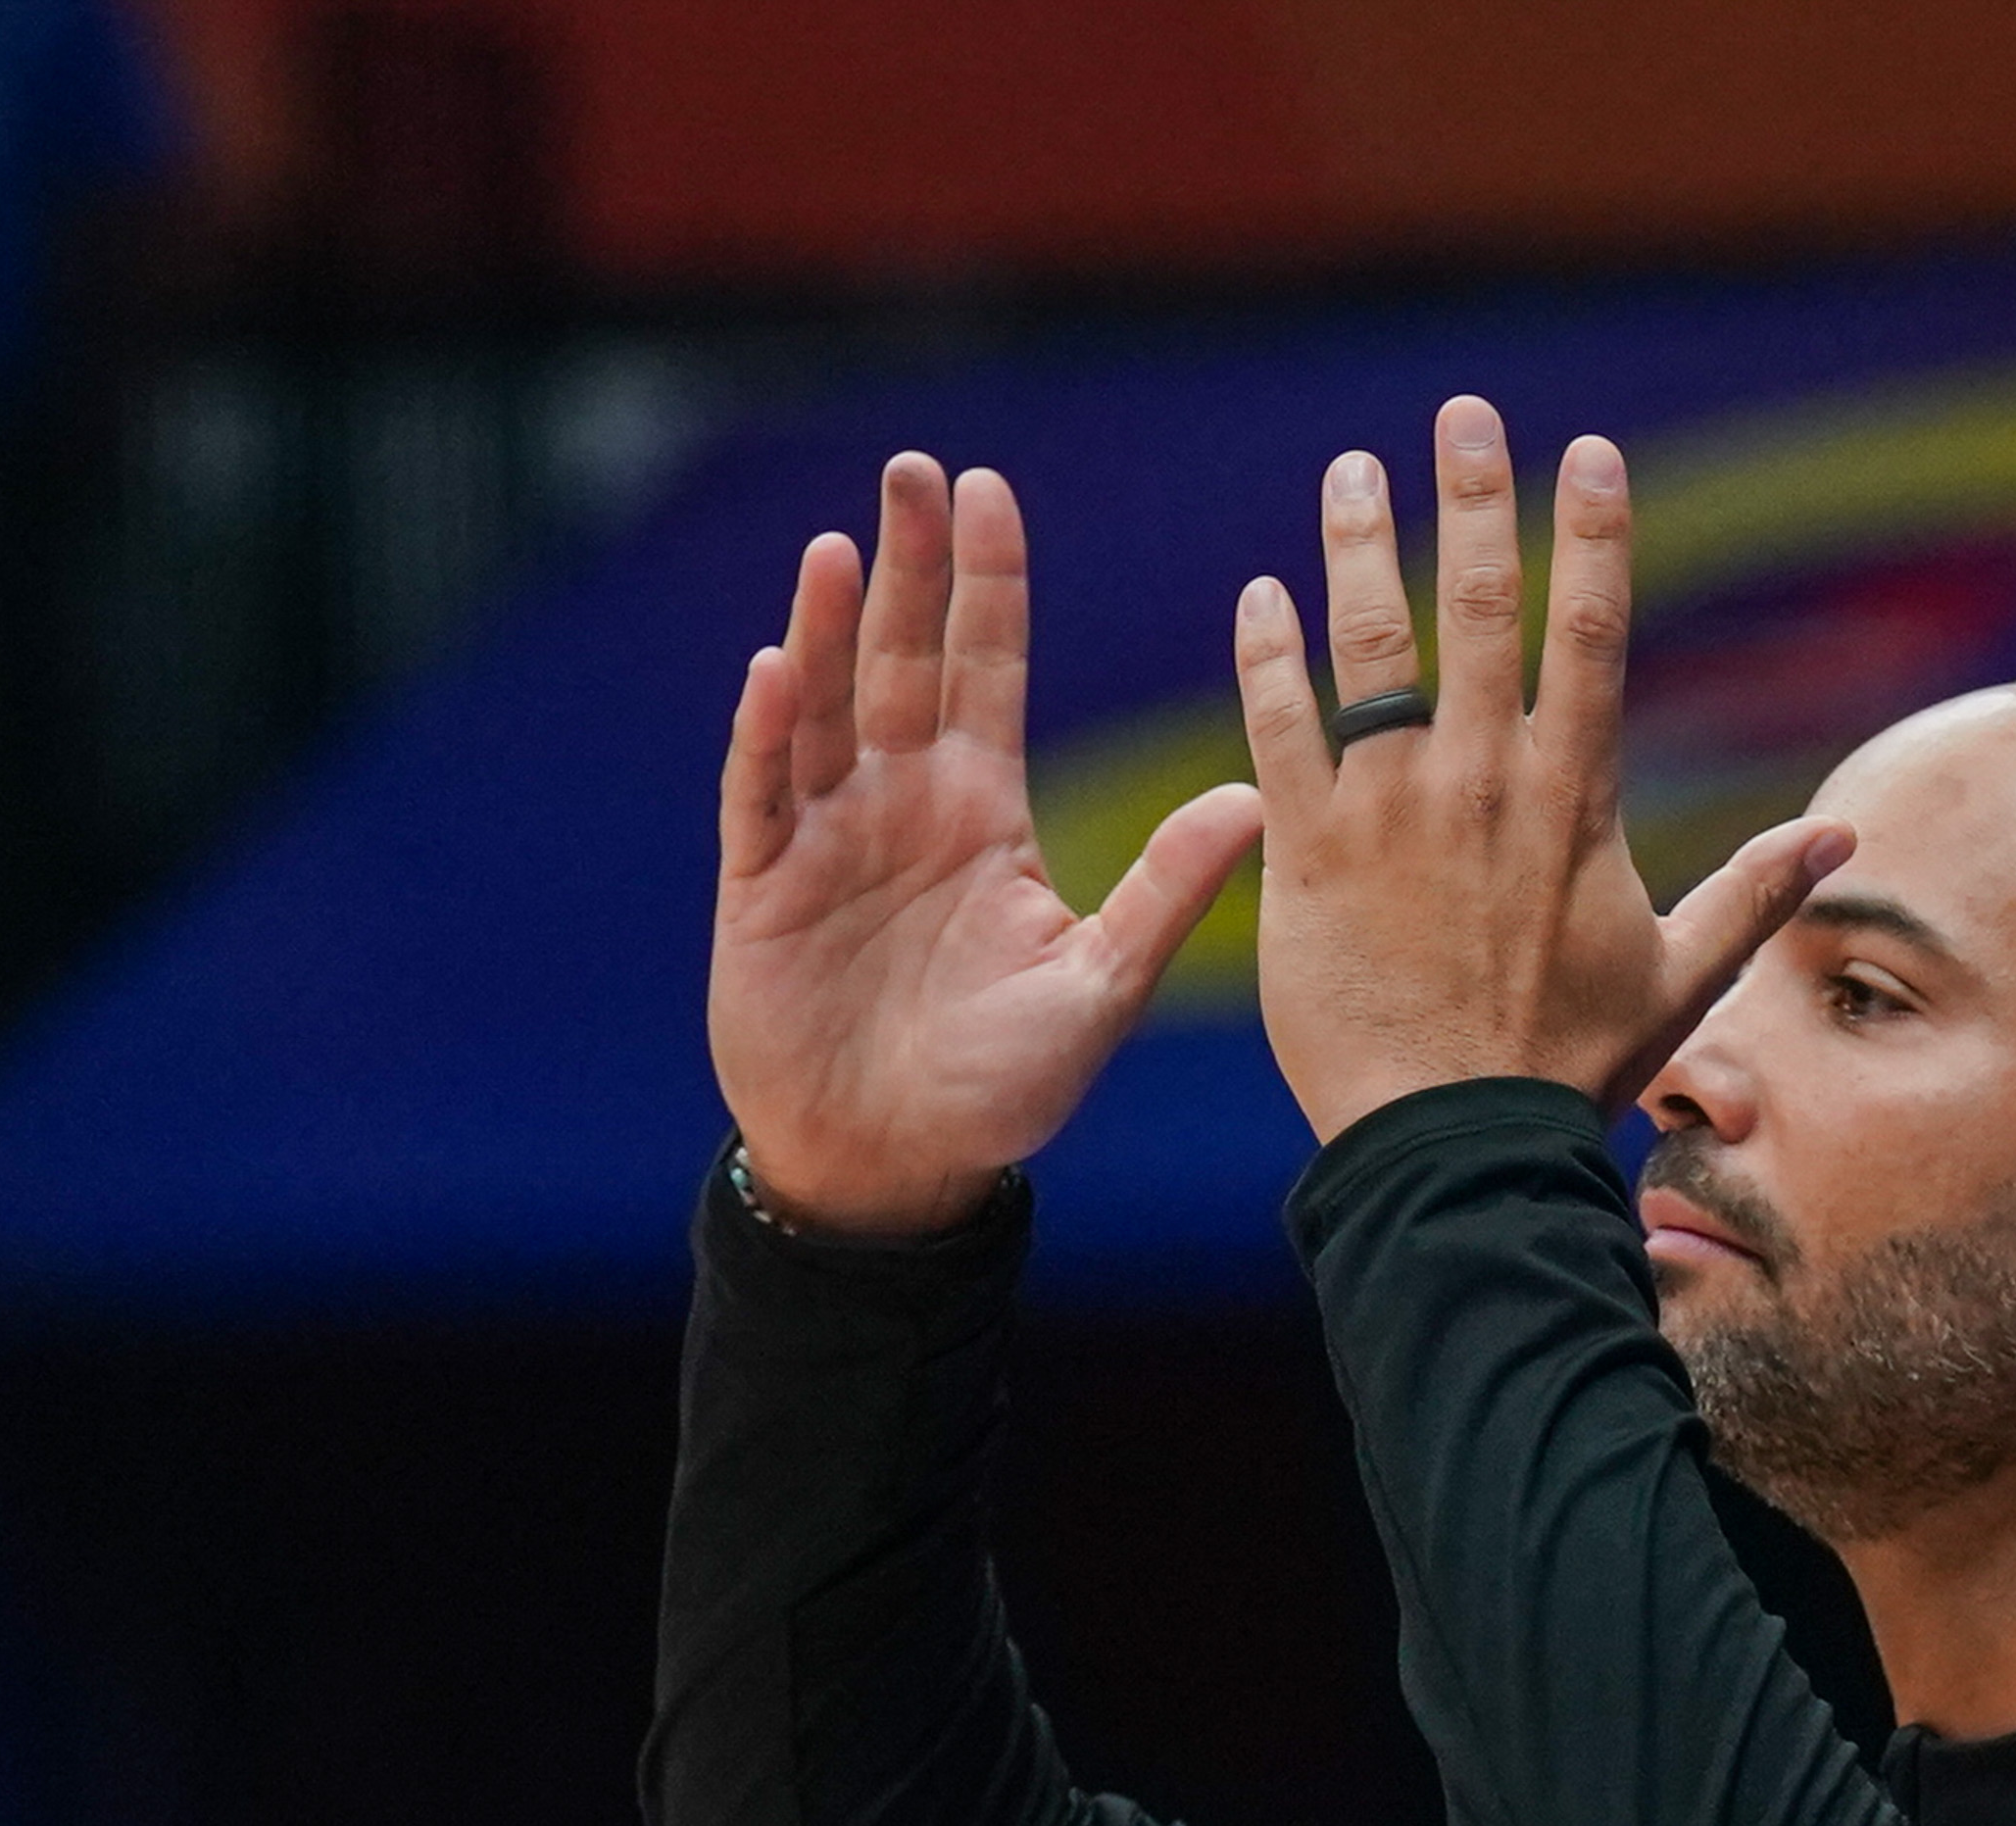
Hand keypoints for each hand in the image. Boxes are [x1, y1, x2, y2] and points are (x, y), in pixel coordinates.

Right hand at [711, 454, 1263, 1233]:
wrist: (897, 1169)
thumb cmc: (1000, 1087)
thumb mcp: (1100, 985)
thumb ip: (1165, 889)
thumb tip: (1254, 794)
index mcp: (983, 812)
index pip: (987, 667)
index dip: (987, 581)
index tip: (990, 490)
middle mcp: (900, 803)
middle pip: (901, 657)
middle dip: (907, 564)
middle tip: (913, 467)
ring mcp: (825, 837)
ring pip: (824, 705)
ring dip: (831, 627)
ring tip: (844, 546)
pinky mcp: (763, 886)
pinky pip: (761, 792)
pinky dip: (766, 733)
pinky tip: (776, 668)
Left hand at [1232, 399, 1849, 1138]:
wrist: (1454, 1148)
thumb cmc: (1567, 1068)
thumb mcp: (1680, 977)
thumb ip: (1754, 892)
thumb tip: (1845, 837)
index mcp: (1573, 800)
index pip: (1590, 635)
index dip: (1590, 535)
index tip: (1588, 452)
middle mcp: (1482, 784)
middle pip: (1479, 611)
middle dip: (1473, 501)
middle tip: (1462, 413)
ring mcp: (1389, 814)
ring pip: (1370, 649)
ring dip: (1362, 549)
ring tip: (1351, 470)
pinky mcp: (1306, 856)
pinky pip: (1279, 733)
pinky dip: (1268, 659)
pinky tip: (1261, 594)